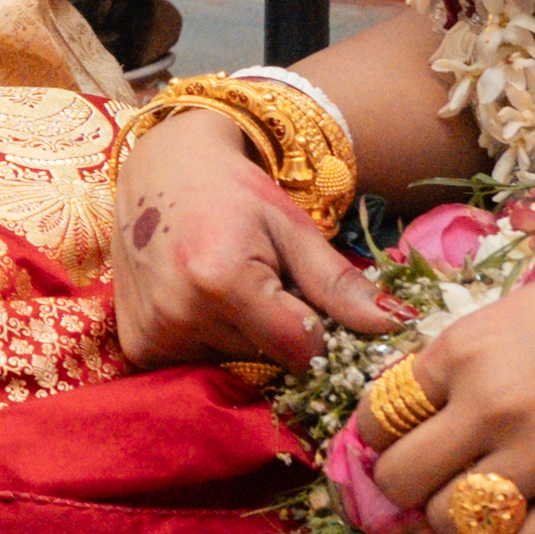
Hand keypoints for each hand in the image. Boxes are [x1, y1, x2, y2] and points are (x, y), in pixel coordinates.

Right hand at [111, 108, 396, 369]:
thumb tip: (398, 323)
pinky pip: (195, 364)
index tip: (307, 299)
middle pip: (265, 360)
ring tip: (229, 288)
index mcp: (221, 280)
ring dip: (243, 338)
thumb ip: (340, 284)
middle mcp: (179, 314)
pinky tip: (201, 301)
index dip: (316, 332)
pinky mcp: (136, 345)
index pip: (299, 350)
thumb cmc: (232, 192)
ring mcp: (152, 334)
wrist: (158, 168)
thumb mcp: (292, 227)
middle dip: (278, 332)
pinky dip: (209, 342)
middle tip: (264, 283)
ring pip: (233, 364)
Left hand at [361, 259, 534, 533]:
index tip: (399, 447)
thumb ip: (469, 356)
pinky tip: (531, 525)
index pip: (380, 414)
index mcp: (465, 348)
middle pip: (399, 478)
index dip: (383, 439)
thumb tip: (422, 404)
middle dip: (408, 489)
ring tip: (487, 505)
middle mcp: (489, 404)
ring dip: (461, 520)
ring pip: (452, 521)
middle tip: (433, 488)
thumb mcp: (523, 309)